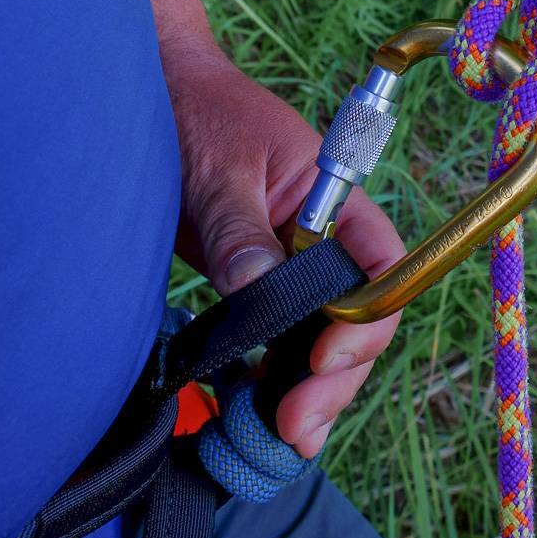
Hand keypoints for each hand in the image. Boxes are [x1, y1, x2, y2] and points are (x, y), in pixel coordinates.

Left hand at [166, 45, 404, 457]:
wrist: (155, 96)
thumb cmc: (197, 111)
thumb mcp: (217, 167)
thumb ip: (240, 230)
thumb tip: (258, 291)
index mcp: (335, 200)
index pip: (380, 265)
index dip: (368, 318)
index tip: (324, 355)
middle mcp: (323, 240)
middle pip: (357, 318)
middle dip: (335, 377)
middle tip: (296, 427)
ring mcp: (288, 265)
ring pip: (320, 339)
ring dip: (310, 392)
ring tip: (284, 441)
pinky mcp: (253, 284)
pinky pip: (278, 338)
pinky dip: (275, 379)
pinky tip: (262, 415)